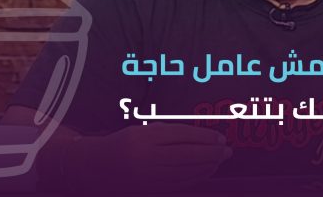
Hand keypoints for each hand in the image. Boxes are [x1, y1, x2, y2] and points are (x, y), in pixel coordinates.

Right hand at [65, 123, 231, 192]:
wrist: (95, 169)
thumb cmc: (122, 145)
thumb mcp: (142, 131)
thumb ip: (169, 134)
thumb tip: (201, 138)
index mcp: (142, 138)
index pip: (180, 136)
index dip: (203, 137)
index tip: (219, 137)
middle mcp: (145, 158)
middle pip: (186, 156)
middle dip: (211, 153)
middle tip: (227, 150)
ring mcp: (147, 177)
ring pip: (185, 172)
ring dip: (207, 166)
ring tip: (220, 159)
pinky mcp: (150, 191)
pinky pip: (179, 185)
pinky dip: (196, 178)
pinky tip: (206, 171)